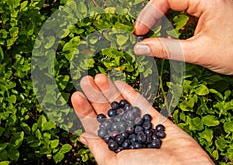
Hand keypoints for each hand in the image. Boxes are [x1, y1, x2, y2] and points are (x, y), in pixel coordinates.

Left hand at [71, 74, 213, 164]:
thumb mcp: (113, 163)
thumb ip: (99, 148)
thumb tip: (81, 136)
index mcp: (113, 148)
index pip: (94, 126)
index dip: (84, 110)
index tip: (76, 95)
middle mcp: (125, 136)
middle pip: (107, 112)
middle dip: (95, 96)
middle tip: (86, 80)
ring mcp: (140, 127)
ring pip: (122, 105)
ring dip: (110, 91)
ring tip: (99, 77)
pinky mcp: (157, 120)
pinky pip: (142, 104)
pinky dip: (130, 94)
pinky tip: (119, 83)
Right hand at [134, 0, 232, 78]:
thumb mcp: (197, 53)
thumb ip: (166, 49)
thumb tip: (140, 48)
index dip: (148, 13)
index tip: (139, 31)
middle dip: (151, 14)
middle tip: (141, 33)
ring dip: (159, 15)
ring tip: (150, 32)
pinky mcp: (208, 6)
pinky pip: (182, 6)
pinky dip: (170, 18)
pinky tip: (165, 31)